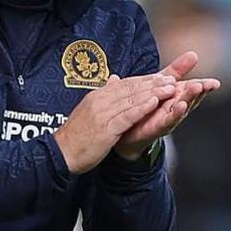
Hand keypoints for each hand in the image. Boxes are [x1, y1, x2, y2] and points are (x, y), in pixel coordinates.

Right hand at [54, 73, 177, 173]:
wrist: (60, 154)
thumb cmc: (76, 136)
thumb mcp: (88, 111)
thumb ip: (103, 96)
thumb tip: (113, 80)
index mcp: (96, 96)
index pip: (124, 84)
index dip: (144, 80)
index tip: (160, 76)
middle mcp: (99, 101)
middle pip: (130, 88)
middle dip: (153, 83)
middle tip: (170, 78)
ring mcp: (102, 114)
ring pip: (131, 99)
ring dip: (153, 93)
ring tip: (169, 88)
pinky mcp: (105, 129)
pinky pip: (127, 116)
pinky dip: (141, 108)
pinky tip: (154, 103)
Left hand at [114, 51, 220, 159]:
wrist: (129, 128)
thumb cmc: (148, 105)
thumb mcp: (161, 83)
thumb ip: (176, 70)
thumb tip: (194, 54)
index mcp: (177, 95)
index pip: (193, 88)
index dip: (204, 86)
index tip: (215, 83)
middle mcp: (176, 106)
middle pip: (190, 98)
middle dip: (198, 91)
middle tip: (204, 84)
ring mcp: (168, 118)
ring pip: (181, 108)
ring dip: (189, 99)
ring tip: (196, 90)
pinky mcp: (158, 127)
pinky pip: (168, 120)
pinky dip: (175, 113)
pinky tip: (180, 105)